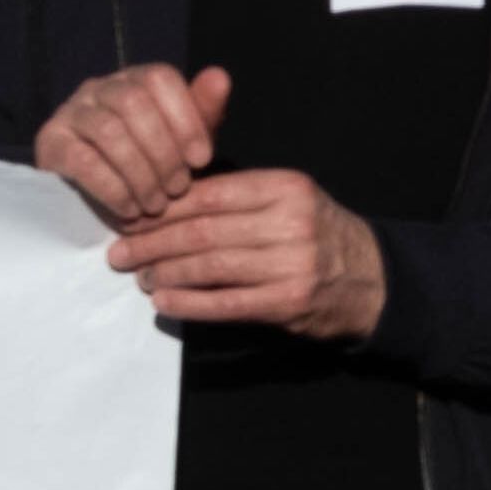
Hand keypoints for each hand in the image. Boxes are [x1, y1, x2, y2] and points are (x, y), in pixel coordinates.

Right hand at [36, 61, 228, 227]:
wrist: (103, 200)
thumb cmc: (152, 164)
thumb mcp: (183, 141)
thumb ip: (203, 111)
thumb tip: (220, 76)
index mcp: (135, 78)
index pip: (160, 78)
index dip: (185, 118)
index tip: (202, 160)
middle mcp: (99, 86)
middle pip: (134, 102)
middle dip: (163, 151)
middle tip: (178, 189)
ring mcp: (70, 112)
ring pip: (109, 131)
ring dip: (140, 173)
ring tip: (156, 205)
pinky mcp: (50, 144)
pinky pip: (82, 161)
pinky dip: (113, 189)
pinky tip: (130, 210)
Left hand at [104, 168, 391, 339]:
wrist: (370, 278)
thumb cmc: (314, 233)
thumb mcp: (286, 198)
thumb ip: (235, 194)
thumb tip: (166, 198)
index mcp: (285, 186)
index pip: (210, 194)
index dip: (163, 208)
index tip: (130, 218)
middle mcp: (290, 220)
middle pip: (204, 231)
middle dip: (153, 243)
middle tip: (119, 254)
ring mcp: (292, 262)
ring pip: (210, 266)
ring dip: (165, 273)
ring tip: (140, 278)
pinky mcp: (289, 301)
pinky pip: (225, 303)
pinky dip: (189, 303)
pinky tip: (165, 302)